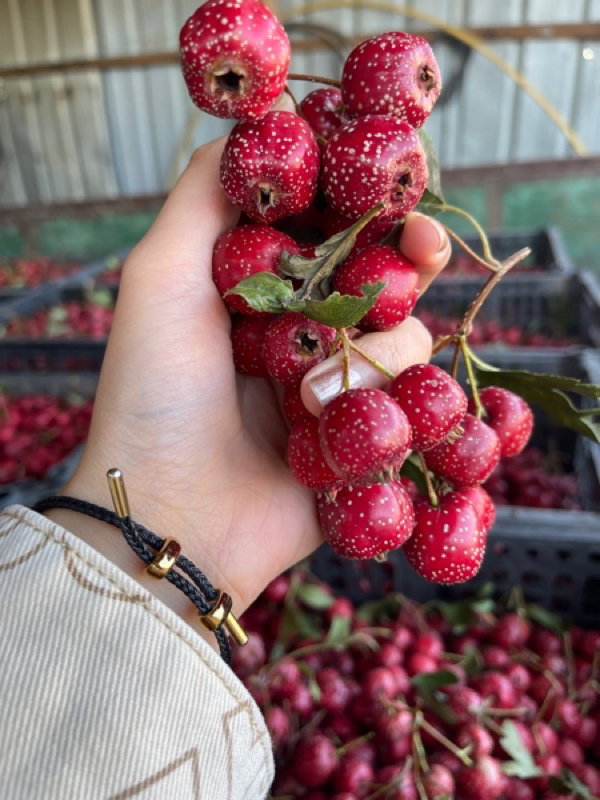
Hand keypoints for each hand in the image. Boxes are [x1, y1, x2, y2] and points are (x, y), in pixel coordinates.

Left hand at [53, 137, 450, 619]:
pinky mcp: (366, 438)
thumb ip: (205, 192)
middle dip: (410, 256)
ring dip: (376, 356)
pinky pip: (417, 403)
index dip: (366, 199)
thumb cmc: (156, 394)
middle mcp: (305, 330)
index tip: (391, 184)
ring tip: (315, 395)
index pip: (331, 224)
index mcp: (262, 287)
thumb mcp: (160, 276)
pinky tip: (354, 422)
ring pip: (407, 338)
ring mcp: (339, 386)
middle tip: (422, 246)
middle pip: (384, 275)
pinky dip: (397, 404)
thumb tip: (257, 126)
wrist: (174, 514)